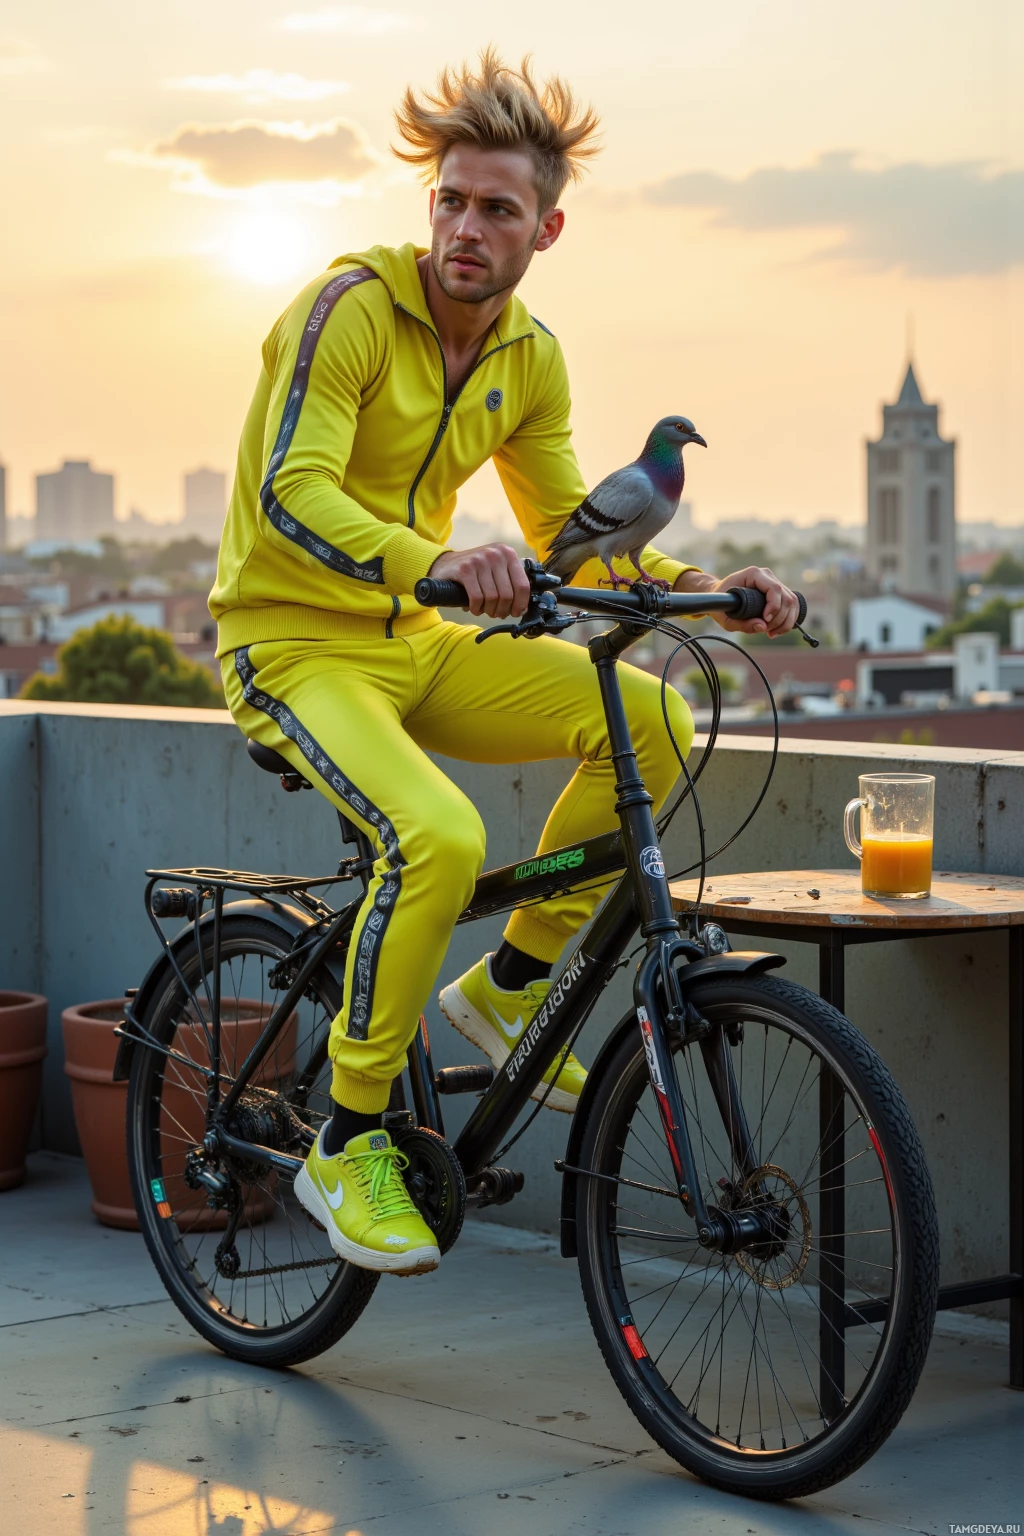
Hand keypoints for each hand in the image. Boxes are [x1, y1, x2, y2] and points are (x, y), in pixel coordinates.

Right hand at [427, 544, 530, 618]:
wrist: (446, 564)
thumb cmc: (475, 571)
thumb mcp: (496, 568)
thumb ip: (510, 581)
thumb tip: (522, 607)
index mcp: (507, 553)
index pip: (522, 584)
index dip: (521, 603)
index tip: (516, 612)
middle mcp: (495, 554)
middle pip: (507, 594)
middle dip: (503, 610)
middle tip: (497, 614)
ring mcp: (480, 560)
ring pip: (493, 598)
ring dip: (489, 610)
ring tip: (485, 611)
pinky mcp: (465, 569)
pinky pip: (477, 597)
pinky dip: (477, 608)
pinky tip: (475, 609)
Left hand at [672, 565, 798, 636]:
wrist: (719, 595)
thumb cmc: (721, 604)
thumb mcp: (725, 618)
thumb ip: (742, 624)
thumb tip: (762, 627)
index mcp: (753, 574)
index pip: (774, 589)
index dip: (774, 607)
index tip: (765, 620)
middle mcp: (767, 575)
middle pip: (786, 598)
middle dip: (779, 618)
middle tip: (766, 631)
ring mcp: (774, 582)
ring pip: (792, 602)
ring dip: (785, 621)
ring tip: (771, 633)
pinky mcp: (779, 591)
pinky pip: (792, 605)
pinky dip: (788, 620)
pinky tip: (777, 630)